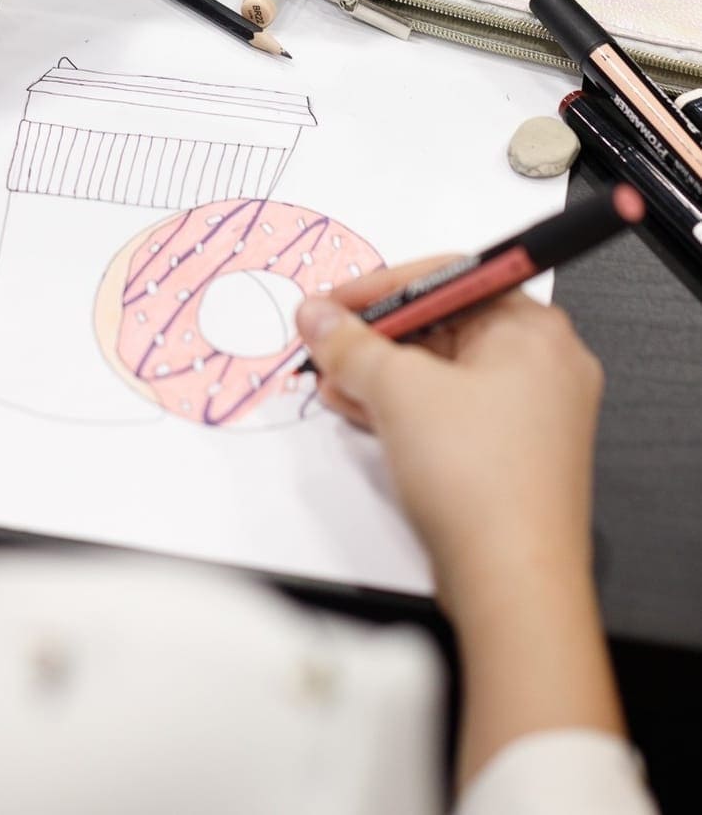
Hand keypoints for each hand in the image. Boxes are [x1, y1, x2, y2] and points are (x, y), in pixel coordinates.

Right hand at [297, 265, 603, 615]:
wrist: (512, 585)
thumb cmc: (481, 482)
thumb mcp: (397, 391)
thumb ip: (350, 344)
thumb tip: (318, 317)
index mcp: (534, 330)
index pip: (448, 278)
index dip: (381, 287)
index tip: (332, 302)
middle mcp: (544, 365)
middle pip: (444, 325)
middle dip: (376, 338)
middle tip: (326, 342)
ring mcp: (533, 414)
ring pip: (443, 372)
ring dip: (382, 375)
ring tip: (333, 382)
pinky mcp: (513, 455)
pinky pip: (452, 411)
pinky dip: (406, 409)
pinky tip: (359, 413)